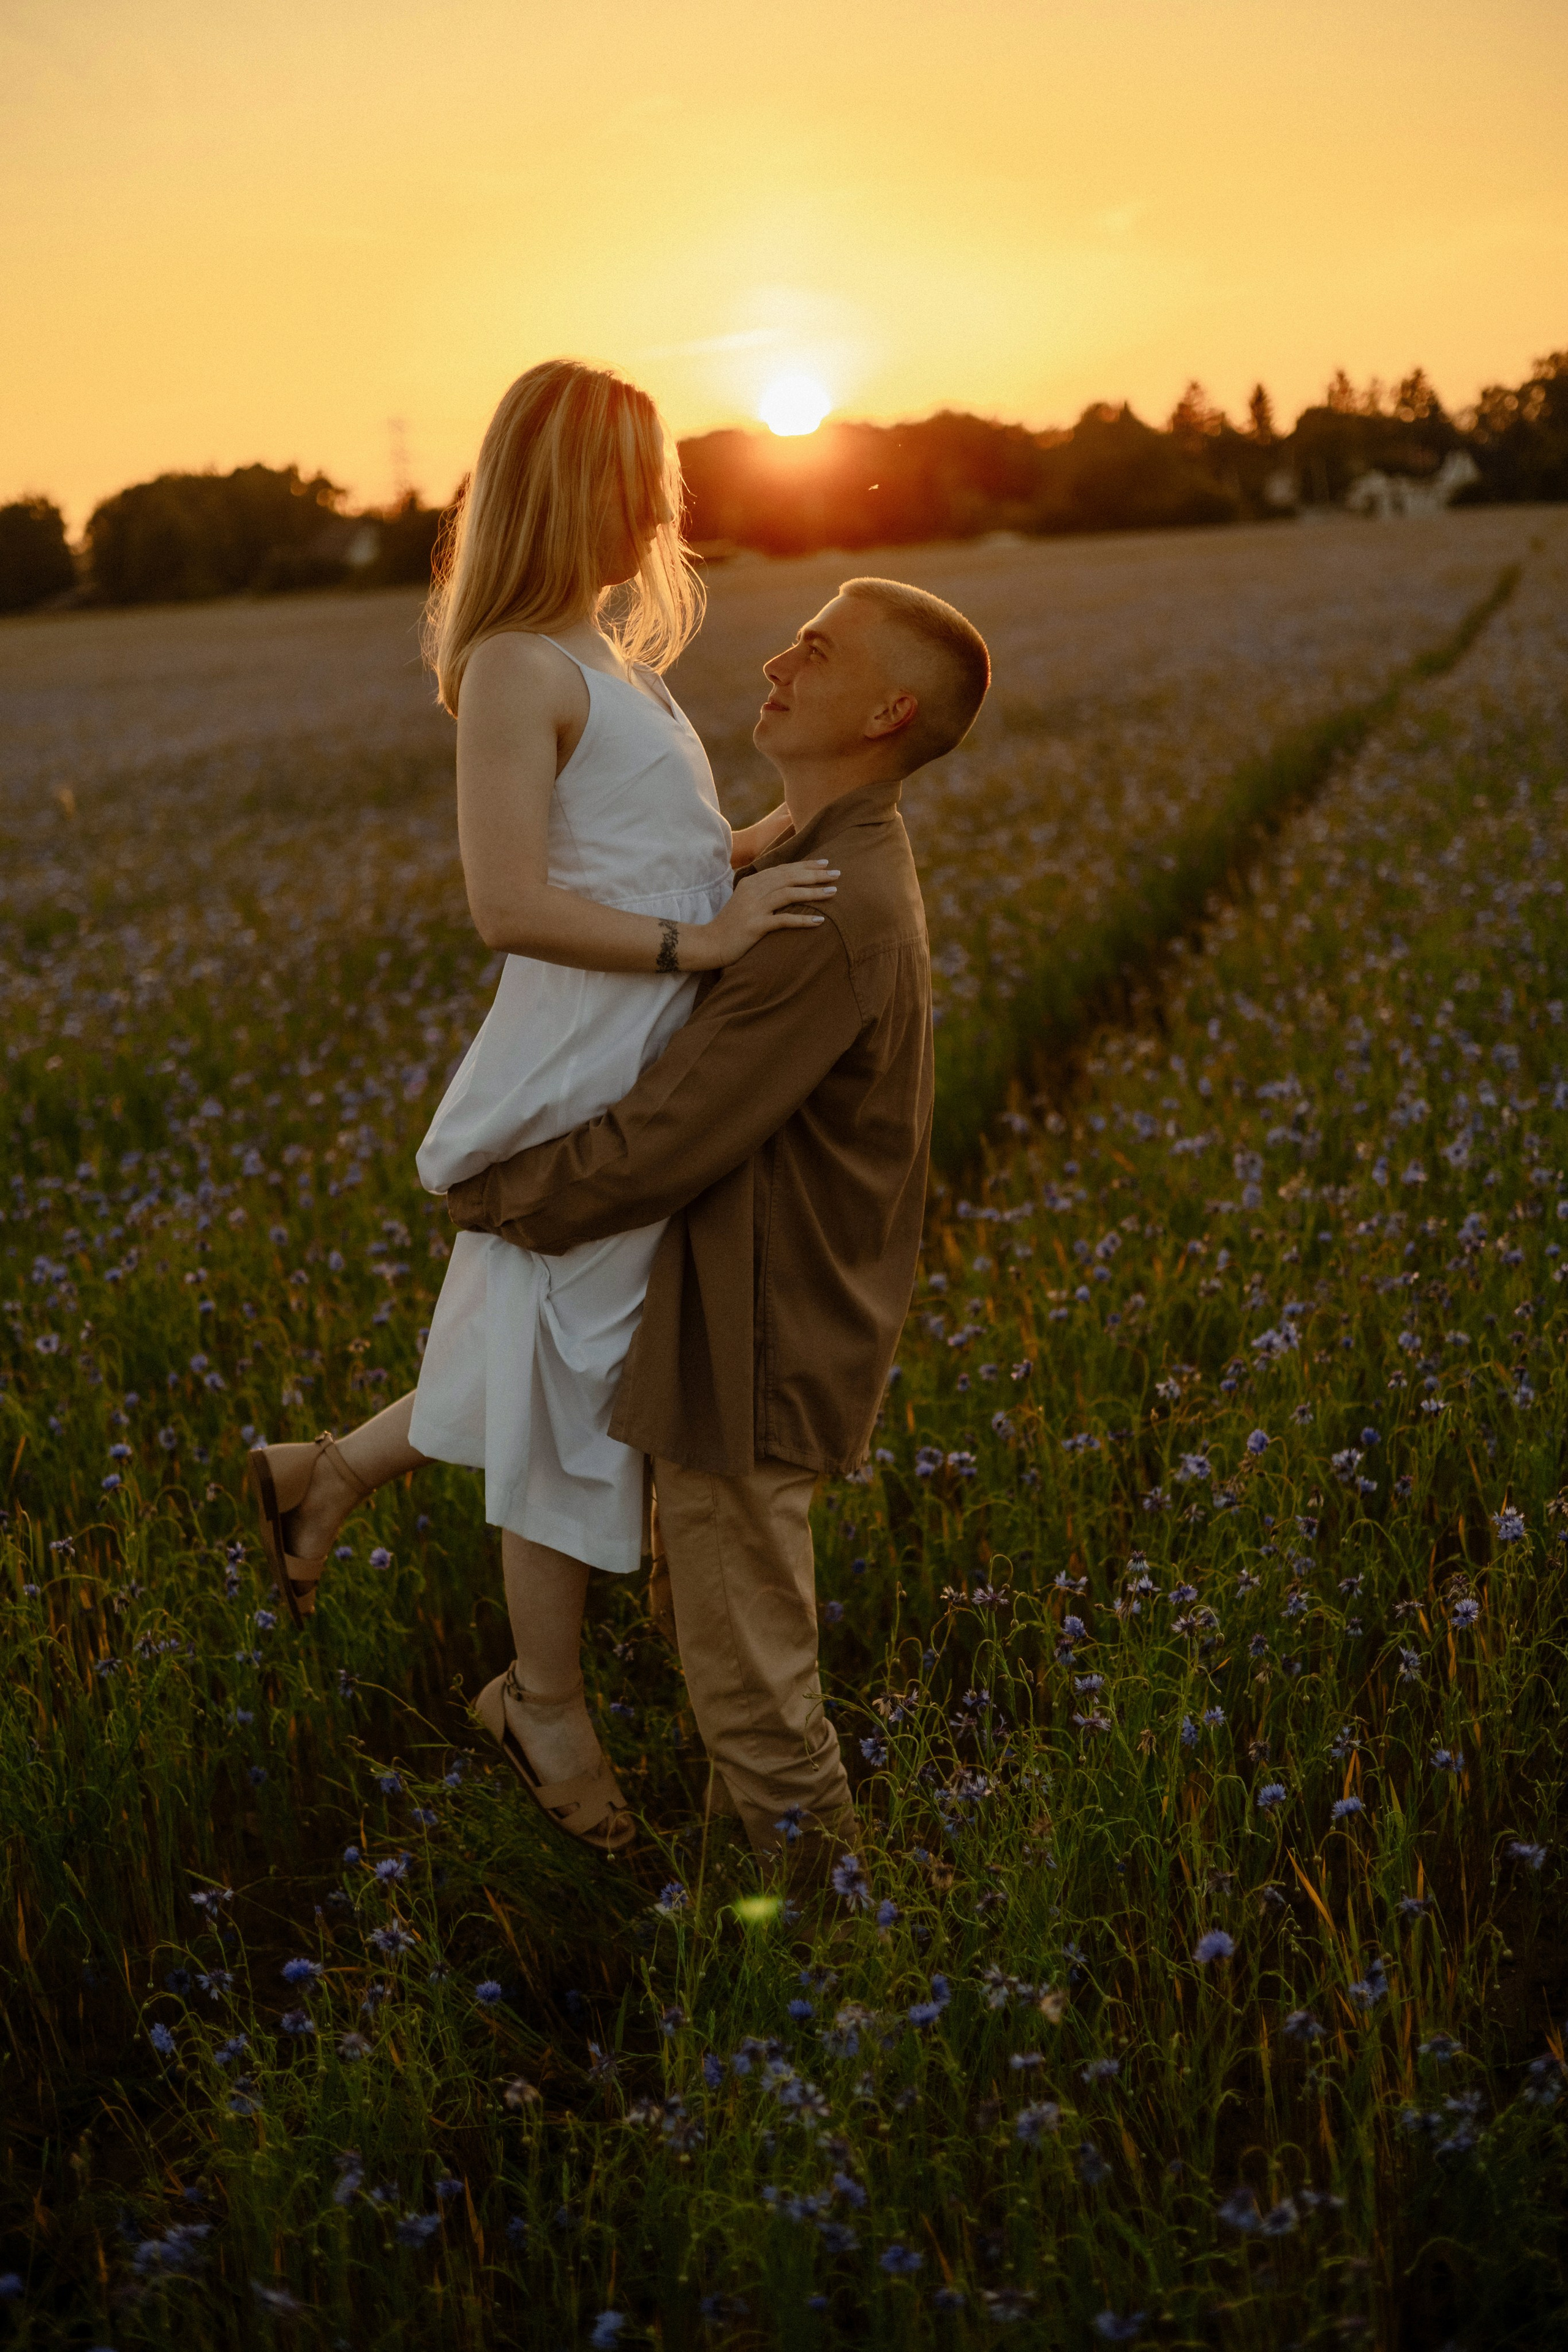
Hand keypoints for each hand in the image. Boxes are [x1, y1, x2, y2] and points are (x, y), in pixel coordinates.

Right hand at [686, 861, 838, 968]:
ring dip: (813, 892)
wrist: (709, 943)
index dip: (806, 865)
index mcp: (753, 882)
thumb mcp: (746, 902)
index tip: (826, 863)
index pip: (784, 869)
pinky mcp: (755, 926)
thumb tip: (787, 888)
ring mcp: (754, 907)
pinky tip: (819, 921)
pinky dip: (802, 920)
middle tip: (837, 874)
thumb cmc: (731, 925)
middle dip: (815, 874)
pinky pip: (783, 920)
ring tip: (833, 892)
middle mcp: (754, 890)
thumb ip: (763, 893)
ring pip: (789, 894)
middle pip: (789, 877)